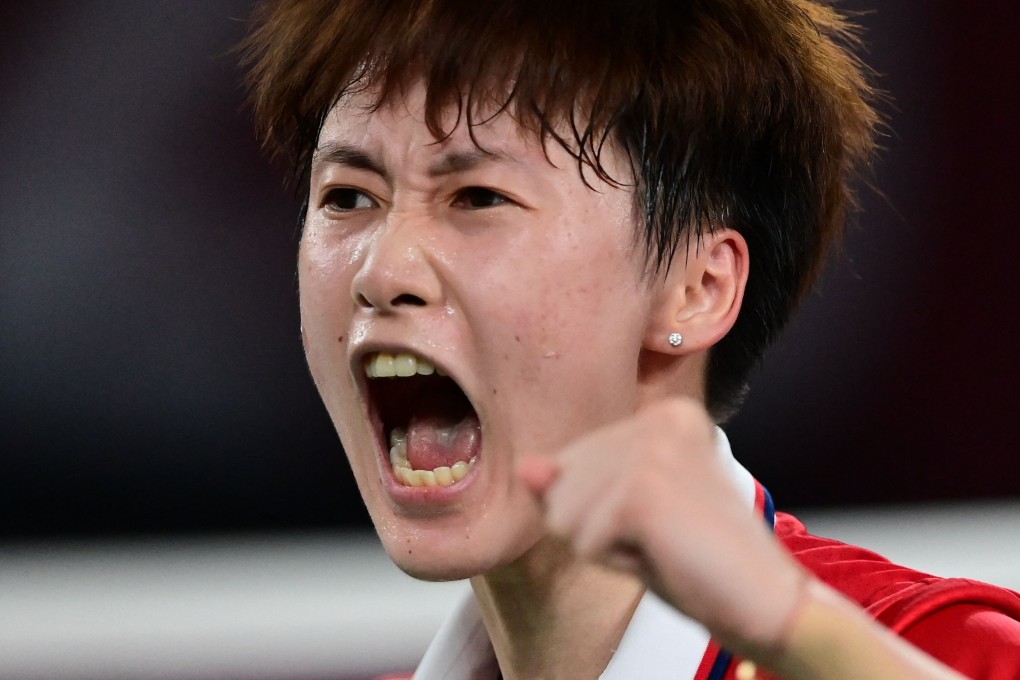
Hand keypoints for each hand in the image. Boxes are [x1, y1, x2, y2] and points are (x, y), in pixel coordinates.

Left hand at [518, 397, 804, 656]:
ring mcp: (650, 450)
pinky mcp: (642, 489)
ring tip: (665, 546)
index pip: (573, 461)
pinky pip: (583, 542)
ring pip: (564, 514)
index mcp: (664, 414)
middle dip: (598, 528)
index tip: (663, 519)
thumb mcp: (626, 513)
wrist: (766, 602)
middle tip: (665, 538)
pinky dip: (617, 564)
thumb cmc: (701, 560)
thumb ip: (573, 486)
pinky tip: (665, 556)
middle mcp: (658, 418)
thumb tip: (526, 469)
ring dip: (606, 547)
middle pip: (562, 485)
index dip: (602, 511)